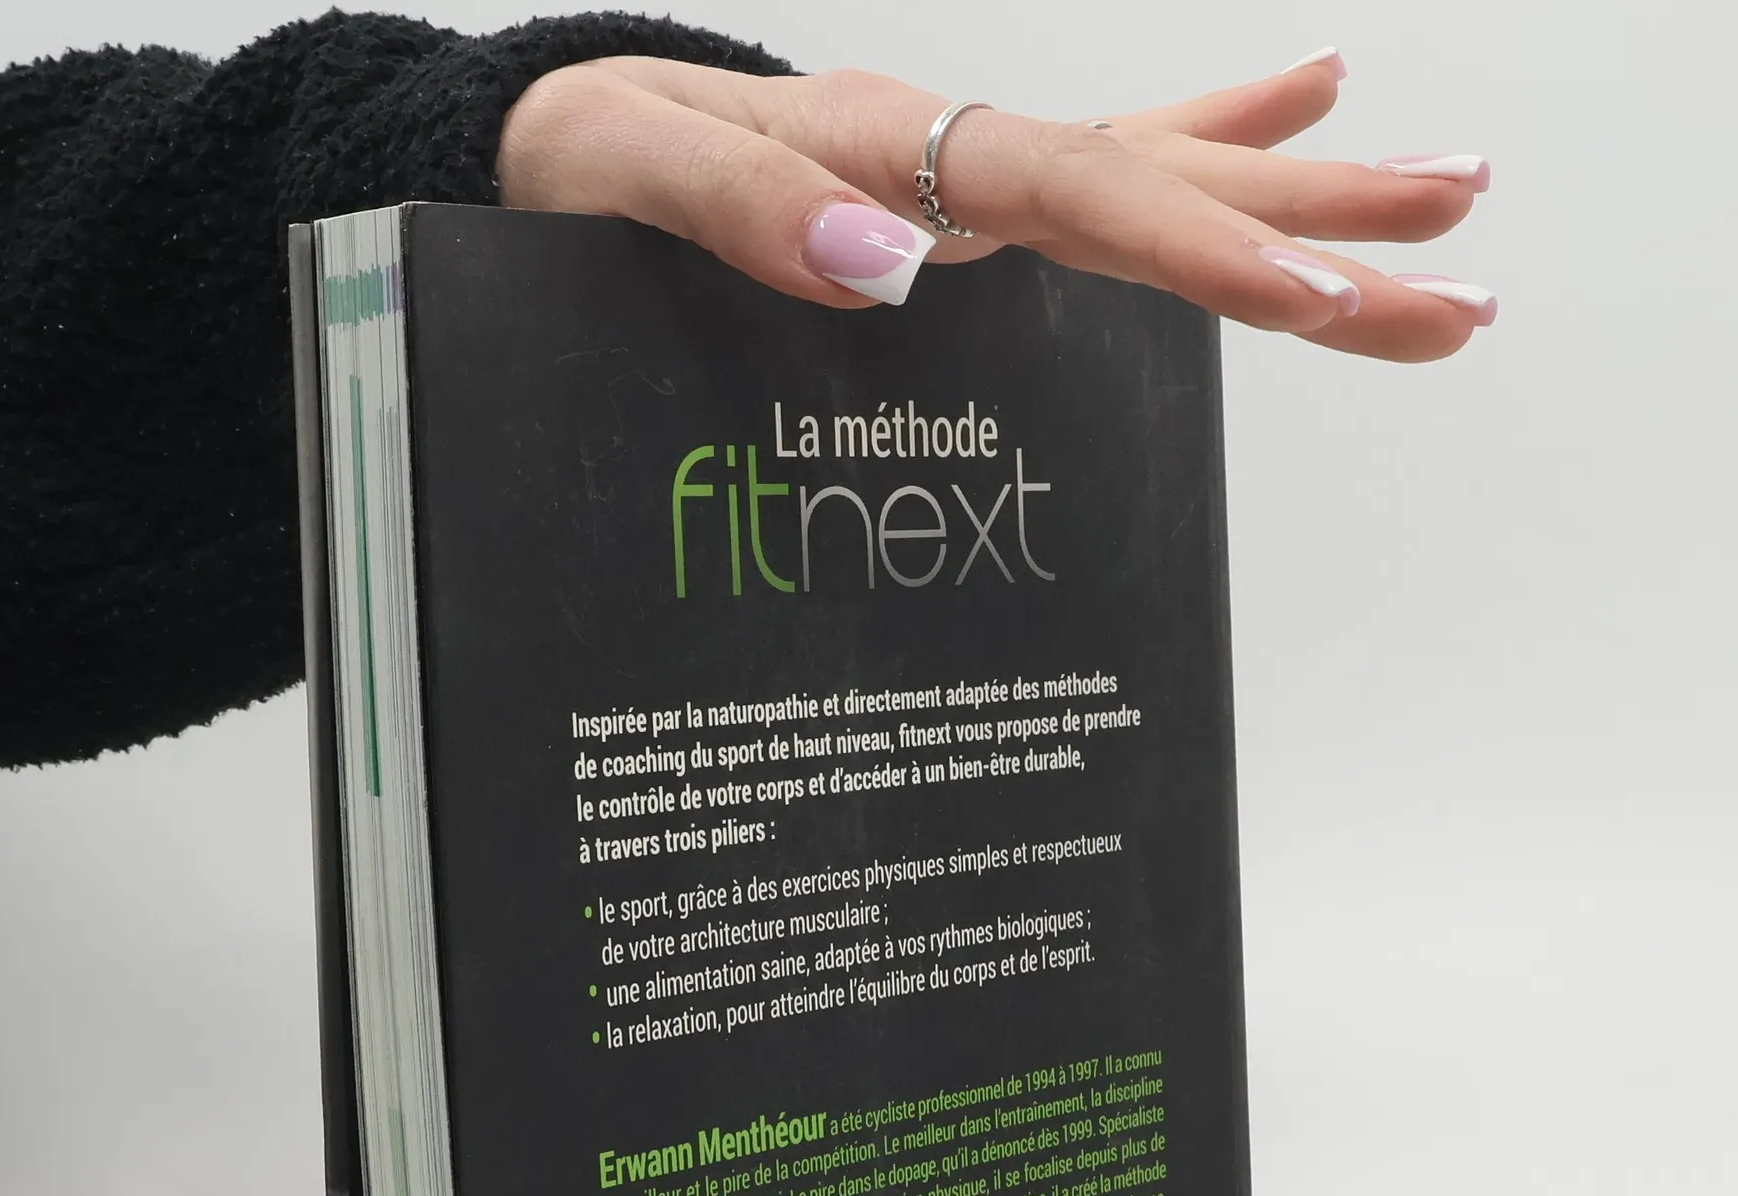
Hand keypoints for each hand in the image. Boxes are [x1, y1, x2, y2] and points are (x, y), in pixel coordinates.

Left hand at [497, 50, 1493, 360]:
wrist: (531, 146)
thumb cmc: (566, 158)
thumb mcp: (618, 175)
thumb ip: (740, 211)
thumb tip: (891, 270)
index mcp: (891, 145)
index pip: (1080, 194)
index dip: (1204, 244)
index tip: (1318, 294)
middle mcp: (951, 151)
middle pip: (1161, 181)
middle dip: (1316, 225)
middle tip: (1461, 259)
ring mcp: (962, 174)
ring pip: (1160, 177)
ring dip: (1304, 191)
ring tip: (1448, 202)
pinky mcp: (953, 200)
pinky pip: (1097, 175)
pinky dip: (1201, 143)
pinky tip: (1298, 104)